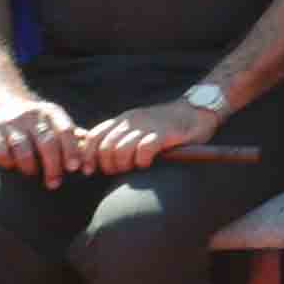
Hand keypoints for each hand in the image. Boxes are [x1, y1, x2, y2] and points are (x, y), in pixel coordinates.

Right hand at [0, 93, 82, 184]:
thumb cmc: (36, 121)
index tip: (74, 168)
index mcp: (52, 112)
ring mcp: (11, 121)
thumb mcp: (55, 121)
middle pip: (46, 142)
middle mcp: (32, 114)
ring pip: (23, 147)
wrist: (3, 101)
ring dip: (29, 166)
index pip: (65, 131)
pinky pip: (0, 150)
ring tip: (32, 174)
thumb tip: (93, 154)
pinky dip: (7, 162)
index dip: (71, 150)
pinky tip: (12, 167)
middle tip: (54, 183)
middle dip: (52, 165)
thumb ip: (72, 136)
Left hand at [68, 101, 211, 173]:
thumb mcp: (137, 126)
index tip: (90, 171)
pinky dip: (142, 161)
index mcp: (122, 119)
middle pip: (106, 148)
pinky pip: (144, 151)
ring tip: (134, 167)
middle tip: (120, 171)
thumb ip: (117, 138)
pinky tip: (148, 163)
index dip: (88, 156)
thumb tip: (93, 159)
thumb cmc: (164, 126)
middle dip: (108, 166)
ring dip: (124, 165)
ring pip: (121, 151)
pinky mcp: (165, 133)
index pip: (93, 137)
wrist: (196, 112)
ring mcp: (148, 126)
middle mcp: (132, 121)